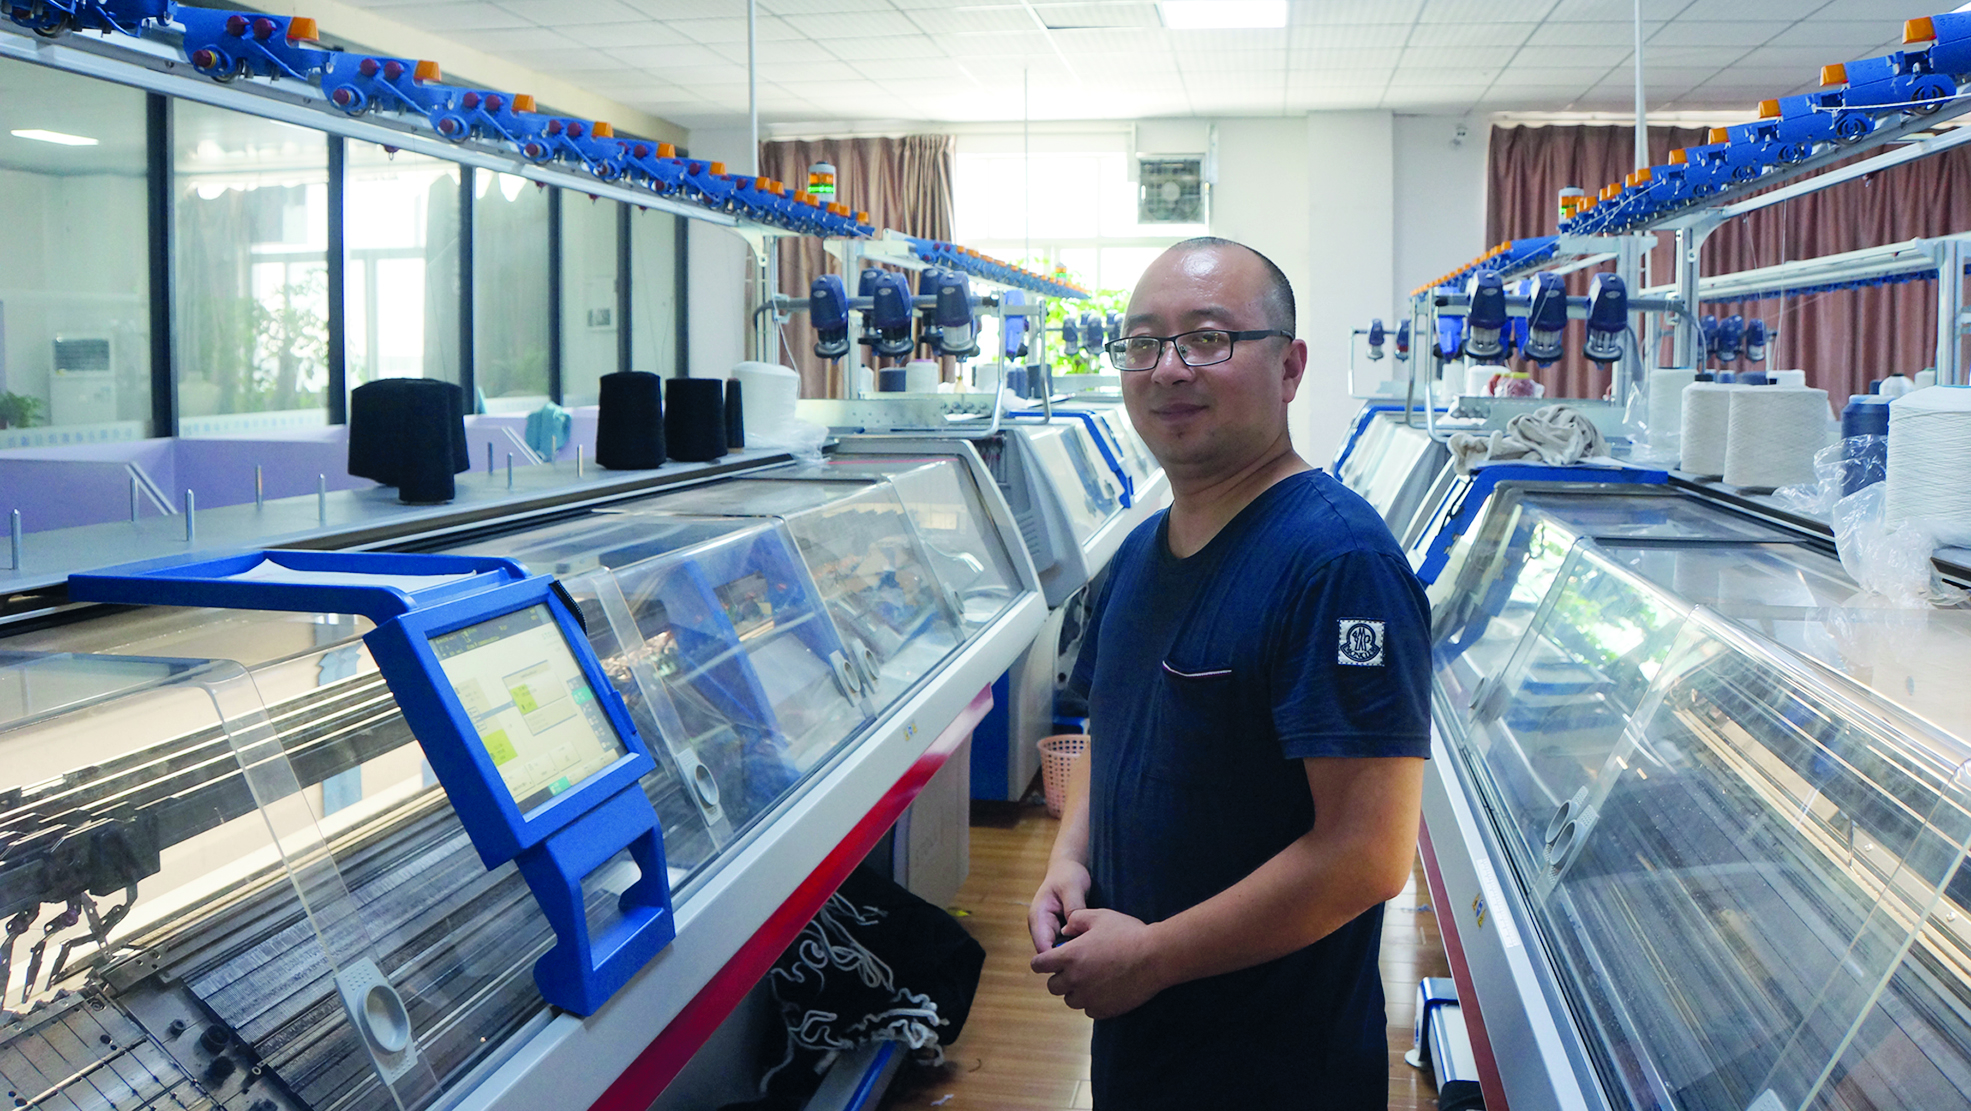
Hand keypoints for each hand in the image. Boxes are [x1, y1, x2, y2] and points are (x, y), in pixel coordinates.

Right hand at [1028, 859, 1091, 952]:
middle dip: (1069, 959)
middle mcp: (1042, 929)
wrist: (1068, 869)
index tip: (1079, 959)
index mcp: (1038, 918)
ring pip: (1061, 953)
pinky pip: (1069, 947)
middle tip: (1091, 957)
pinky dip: (1079, 948)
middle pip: (1052, 955)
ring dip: (1075, 954)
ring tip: (1094, 952)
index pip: (1043, 947)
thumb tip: (1073, 928)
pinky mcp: (1061, 933)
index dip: (1059, 958)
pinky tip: (1094, 946)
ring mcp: (1051, 932)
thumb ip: (1073, 906)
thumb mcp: (1072, 887)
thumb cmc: (1067, 875)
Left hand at [1029, 908, 1166, 1018]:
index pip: (1038, 965)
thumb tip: (1065, 930)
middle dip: (1059, 977)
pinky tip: (1105, 990)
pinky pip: (1089, 1010)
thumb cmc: (1127, 933)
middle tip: (1074, 969)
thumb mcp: (1099, 916)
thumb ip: (1076, 920)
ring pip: (1070, 1000)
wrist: (1155, 957)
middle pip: (1052, 986)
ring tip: (1092, 980)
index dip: (1042, 962)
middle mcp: (1074, 980)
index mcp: (1069, 957)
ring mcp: (1089, 998)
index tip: (1049, 960)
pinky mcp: (1103, 1010)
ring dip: (1075, 991)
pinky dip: (1092, 1002)